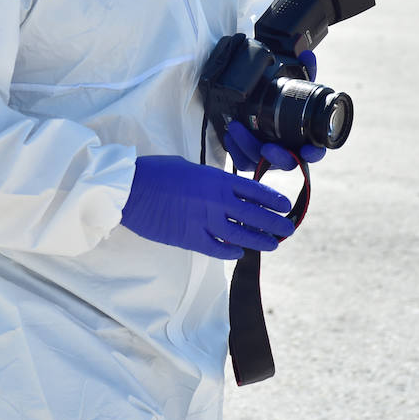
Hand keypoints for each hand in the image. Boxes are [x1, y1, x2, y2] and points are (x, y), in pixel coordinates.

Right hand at [120, 155, 294, 258]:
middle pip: (256, 215)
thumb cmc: (156, 172)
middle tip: (287, 229)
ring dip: (260, 241)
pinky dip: (231, 251)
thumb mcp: (189, 166)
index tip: (285, 206)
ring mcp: (205, 221)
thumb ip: (211, 178)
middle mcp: (216, 201)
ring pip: (242, 235)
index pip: (255, 190)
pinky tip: (238, 252)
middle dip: (275, 224)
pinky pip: (218, 248)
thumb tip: (224, 188)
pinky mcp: (191, 238)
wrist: (131, 189)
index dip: (273, 199)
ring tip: (272, 245)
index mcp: (216, 179)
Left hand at [220, 51, 326, 171]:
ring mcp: (269, 156)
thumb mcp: (296, 85)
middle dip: (277, 157)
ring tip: (235, 129)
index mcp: (304, 139)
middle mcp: (287, 151)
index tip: (307, 150)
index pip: (313, 152)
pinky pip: (243, 162)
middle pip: (286, 163)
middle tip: (266, 147)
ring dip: (248, 148)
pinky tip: (229, 137)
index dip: (313, 154)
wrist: (263, 105)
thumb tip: (307, 55)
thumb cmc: (287, 101)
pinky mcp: (251, 158)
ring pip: (260, 163)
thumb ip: (305, 71)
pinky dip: (236, 151)